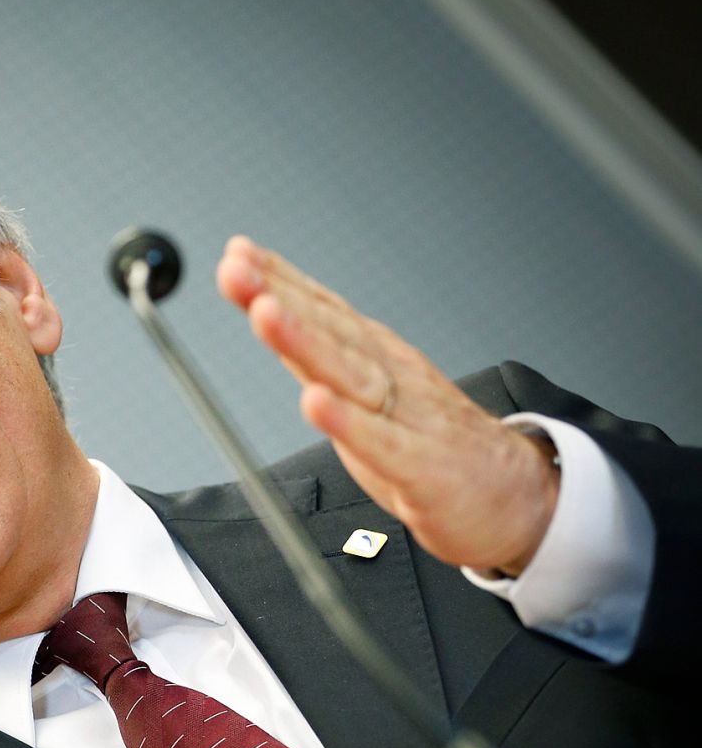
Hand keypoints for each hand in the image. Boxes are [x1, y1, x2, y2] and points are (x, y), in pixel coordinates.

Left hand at [217, 239, 558, 577]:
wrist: (511, 494)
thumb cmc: (432, 445)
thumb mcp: (368, 396)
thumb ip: (320, 360)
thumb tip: (269, 314)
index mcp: (376, 358)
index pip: (323, 311)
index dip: (279, 280)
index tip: (236, 253)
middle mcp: (390, 375)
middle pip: (328, 332)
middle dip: (278, 296)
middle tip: (237, 270)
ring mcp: (408, 417)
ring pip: (349, 374)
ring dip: (304, 341)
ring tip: (265, 313)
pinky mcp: (422, 466)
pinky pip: (379, 442)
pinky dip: (345, 423)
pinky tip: (315, 403)